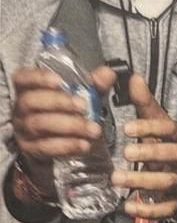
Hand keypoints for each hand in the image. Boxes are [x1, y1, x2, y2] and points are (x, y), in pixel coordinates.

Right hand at [11, 66, 115, 197]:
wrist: (55, 138)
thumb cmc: (66, 107)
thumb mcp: (81, 92)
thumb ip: (94, 82)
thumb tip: (108, 73)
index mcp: (30, 88)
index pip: (24, 78)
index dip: (38, 77)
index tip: (59, 80)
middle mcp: (22, 107)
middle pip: (32, 102)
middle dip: (59, 103)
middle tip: (83, 106)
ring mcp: (23, 129)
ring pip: (40, 125)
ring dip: (69, 127)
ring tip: (93, 129)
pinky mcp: (31, 148)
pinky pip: (46, 147)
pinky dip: (67, 146)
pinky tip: (84, 144)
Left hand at [112, 74, 176, 219]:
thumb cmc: (169, 144)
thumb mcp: (159, 122)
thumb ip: (145, 103)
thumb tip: (133, 78)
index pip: (170, 129)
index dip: (151, 128)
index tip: (128, 127)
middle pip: (173, 155)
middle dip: (150, 153)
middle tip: (125, 151)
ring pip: (167, 182)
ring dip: (142, 181)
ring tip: (117, 178)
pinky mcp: (176, 202)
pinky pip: (165, 209)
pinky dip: (148, 209)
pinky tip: (128, 206)